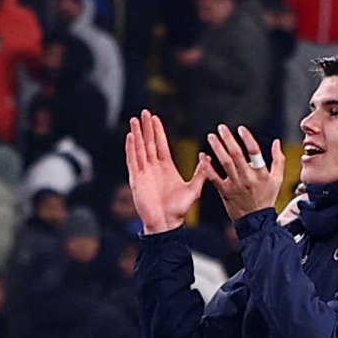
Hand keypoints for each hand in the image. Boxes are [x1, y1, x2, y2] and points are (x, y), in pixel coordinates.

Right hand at [124, 112, 202, 231]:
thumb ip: (201, 173)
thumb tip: (207, 156)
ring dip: (137, 134)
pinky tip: (130, 137)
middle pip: (149, 143)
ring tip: (134, 120)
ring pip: (139, 149)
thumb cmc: (179, 210)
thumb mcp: (194, 189)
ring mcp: (144, 173)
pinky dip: (131, 148)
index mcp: (167, 168)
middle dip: (146, 127)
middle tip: (144, 112)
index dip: (158, 131)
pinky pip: (133, 161)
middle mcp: (154, 168)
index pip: (161, 144)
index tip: (155, 118)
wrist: (166, 224)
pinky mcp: (136, 180)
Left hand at [199, 124, 284, 221]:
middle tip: (221, 128)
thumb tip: (277, 142)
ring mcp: (235, 185)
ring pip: (224, 163)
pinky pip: (214, 177)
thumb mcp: (278, 180)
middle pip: (236, 155)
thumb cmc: (267, 198)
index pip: (255, 152)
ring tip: (211, 137)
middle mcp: (247, 178)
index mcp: (261, 174)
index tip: (241, 129)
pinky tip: (203, 156)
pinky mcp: (225, 191)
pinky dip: (207, 166)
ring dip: (217, 148)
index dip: (247, 139)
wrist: (255, 221)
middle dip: (228, 139)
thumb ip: (279, 160)